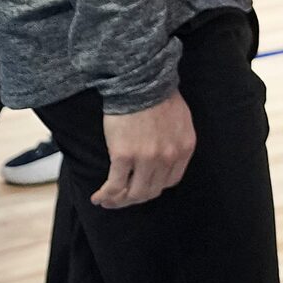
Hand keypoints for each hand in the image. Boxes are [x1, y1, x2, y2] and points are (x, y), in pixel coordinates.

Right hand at [96, 90, 195, 206]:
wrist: (140, 81)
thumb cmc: (157, 95)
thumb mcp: (180, 121)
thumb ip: (175, 141)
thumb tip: (163, 157)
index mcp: (184, 148)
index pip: (171, 181)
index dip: (154, 187)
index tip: (141, 187)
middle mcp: (168, 157)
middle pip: (152, 190)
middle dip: (135, 198)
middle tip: (120, 199)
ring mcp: (147, 158)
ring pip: (134, 193)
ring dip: (119, 201)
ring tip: (107, 200)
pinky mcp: (125, 156)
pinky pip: (115, 185)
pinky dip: (106, 195)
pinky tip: (98, 197)